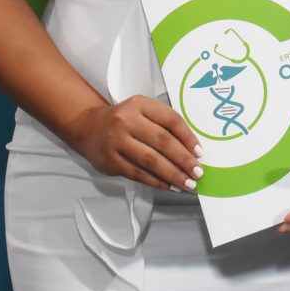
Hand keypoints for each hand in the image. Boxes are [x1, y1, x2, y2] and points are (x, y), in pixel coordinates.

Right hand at [70, 95, 204, 192]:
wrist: (89, 127)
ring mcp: (117, 142)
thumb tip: (191, 148)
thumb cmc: (124, 119)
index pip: (170, 120)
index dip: (188, 137)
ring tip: (187, 183)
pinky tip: (169, 186)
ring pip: (151, 161)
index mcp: (140, 104)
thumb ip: (163, 124)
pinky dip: (157, 181)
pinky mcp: (111, 161)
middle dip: (183, 159)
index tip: (200, 151)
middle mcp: (127, 121)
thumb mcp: (142, 110)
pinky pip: (138, 174)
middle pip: (162, 141)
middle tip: (198, 172)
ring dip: (172, 174)